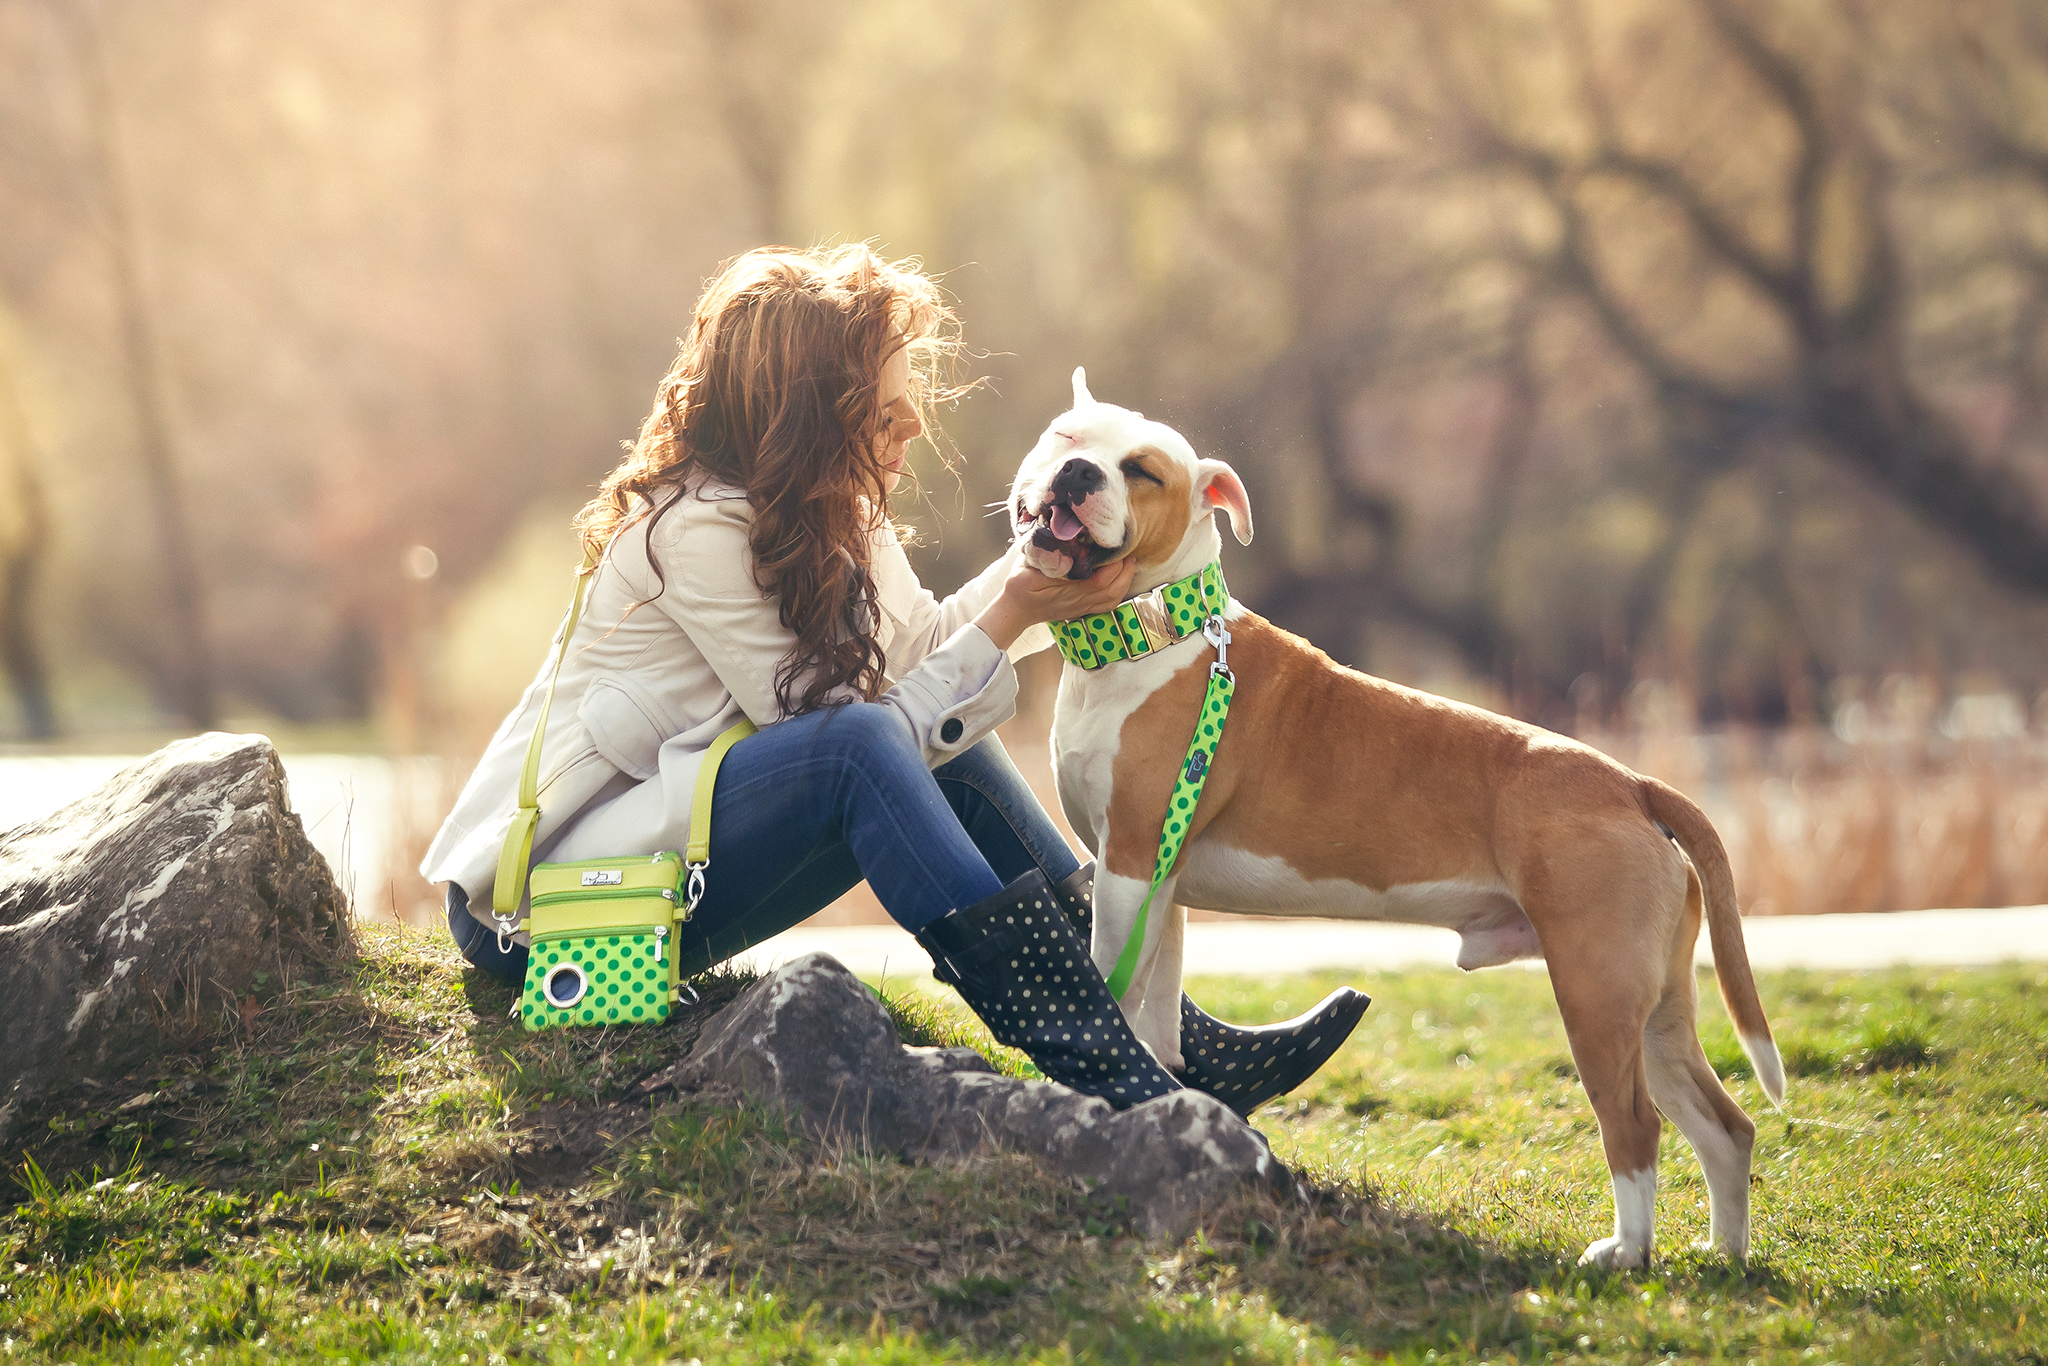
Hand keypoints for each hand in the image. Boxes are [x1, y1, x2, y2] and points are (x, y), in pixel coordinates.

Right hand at [974, 556, 1138, 650]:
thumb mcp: (1027, 566)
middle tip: (1128, 551)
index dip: (1112, 564)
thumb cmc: (1019, 586)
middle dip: (1124, 570)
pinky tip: (1121, 580)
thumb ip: (1046, 555)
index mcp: (1066, 589)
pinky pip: (1107, 605)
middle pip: (1111, 589)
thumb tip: (1062, 538)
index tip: (1117, 546)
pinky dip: (1118, 593)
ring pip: (1112, 598)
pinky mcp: (1082, 610)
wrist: (1015, 610)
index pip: (1099, 580)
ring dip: (1124, 581)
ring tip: (1128, 563)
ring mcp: (1081, 607)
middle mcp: (1078, 601)